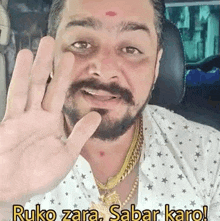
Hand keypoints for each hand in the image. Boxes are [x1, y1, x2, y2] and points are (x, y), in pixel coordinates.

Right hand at [0, 36, 100, 203]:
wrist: (16, 190)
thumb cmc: (41, 175)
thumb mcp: (67, 154)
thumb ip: (80, 134)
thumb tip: (97, 115)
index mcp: (52, 122)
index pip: (59, 93)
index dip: (64, 76)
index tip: (70, 58)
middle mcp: (37, 116)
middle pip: (43, 84)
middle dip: (48, 64)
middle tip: (53, 42)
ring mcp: (21, 117)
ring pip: (28, 86)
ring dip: (32, 67)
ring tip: (37, 46)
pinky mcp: (9, 122)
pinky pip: (15, 98)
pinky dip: (17, 80)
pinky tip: (20, 62)